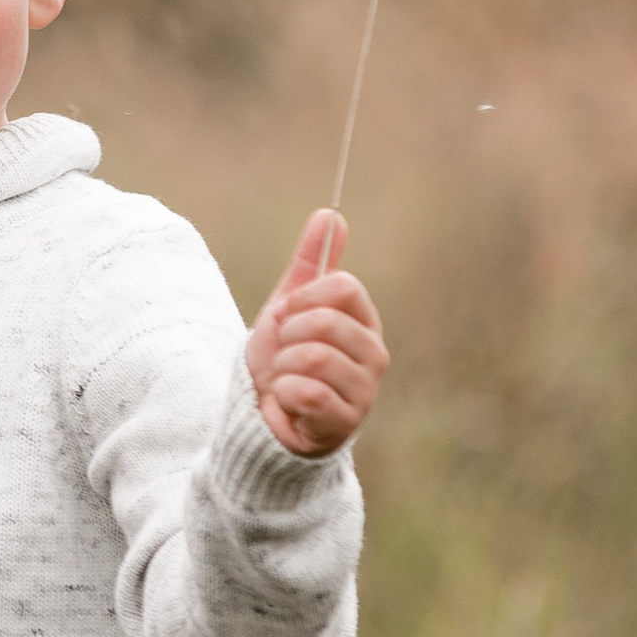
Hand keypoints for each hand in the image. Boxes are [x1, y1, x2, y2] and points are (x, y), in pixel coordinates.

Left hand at [245, 210, 387, 456]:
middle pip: (325, 322)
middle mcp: (374, 353)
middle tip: (285, 353)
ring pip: (312, 357)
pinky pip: (306, 392)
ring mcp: (364, 390)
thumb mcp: (290, 304)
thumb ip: (310, 261)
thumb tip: (330, 214)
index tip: (287, 315)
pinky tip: (289, 402)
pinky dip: (284, 394)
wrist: (263, 413)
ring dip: (283, 366)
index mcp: (363, 321)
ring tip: (287, 378)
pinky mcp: (345, 422)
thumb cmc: (282, 357)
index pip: (343, 287)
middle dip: (287, 336)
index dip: (302, 298)